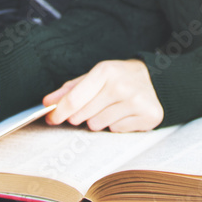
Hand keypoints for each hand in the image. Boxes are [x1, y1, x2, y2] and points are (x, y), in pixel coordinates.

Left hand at [43, 60, 162, 132]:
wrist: (154, 78)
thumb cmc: (118, 78)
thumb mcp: (94, 77)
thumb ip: (70, 89)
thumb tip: (47, 102)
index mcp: (106, 71)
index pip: (74, 99)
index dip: (59, 111)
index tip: (51, 118)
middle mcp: (122, 85)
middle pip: (83, 115)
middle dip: (79, 116)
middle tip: (89, 108)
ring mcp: (136, 101)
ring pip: (98, 125)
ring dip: (98, 120)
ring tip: (110, 108)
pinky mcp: (148, 115)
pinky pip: (116, 130)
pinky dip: (116, 124)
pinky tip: (123, 113)